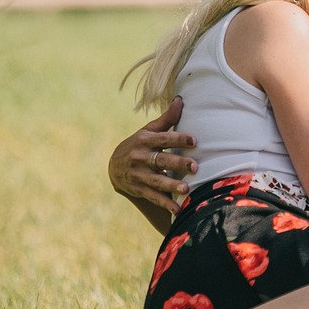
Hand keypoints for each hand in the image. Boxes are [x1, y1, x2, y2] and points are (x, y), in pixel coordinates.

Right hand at [108, 96, 195, 216]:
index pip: (163, 138)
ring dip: (171, 185)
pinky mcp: (138, 189)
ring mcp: (138, 174)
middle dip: (178, 163)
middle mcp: (139, 157)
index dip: (178, 138)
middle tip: (195, 167)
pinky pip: (152, 197)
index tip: (194, 140)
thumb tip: (180, 99)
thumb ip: (166, 119)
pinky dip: (165, 203)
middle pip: (161, 160)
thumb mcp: (148, 131)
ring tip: (186, 189)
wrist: (113, 167)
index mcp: (144, 140)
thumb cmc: (139, 145)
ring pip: (156, 180)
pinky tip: (177, 209)